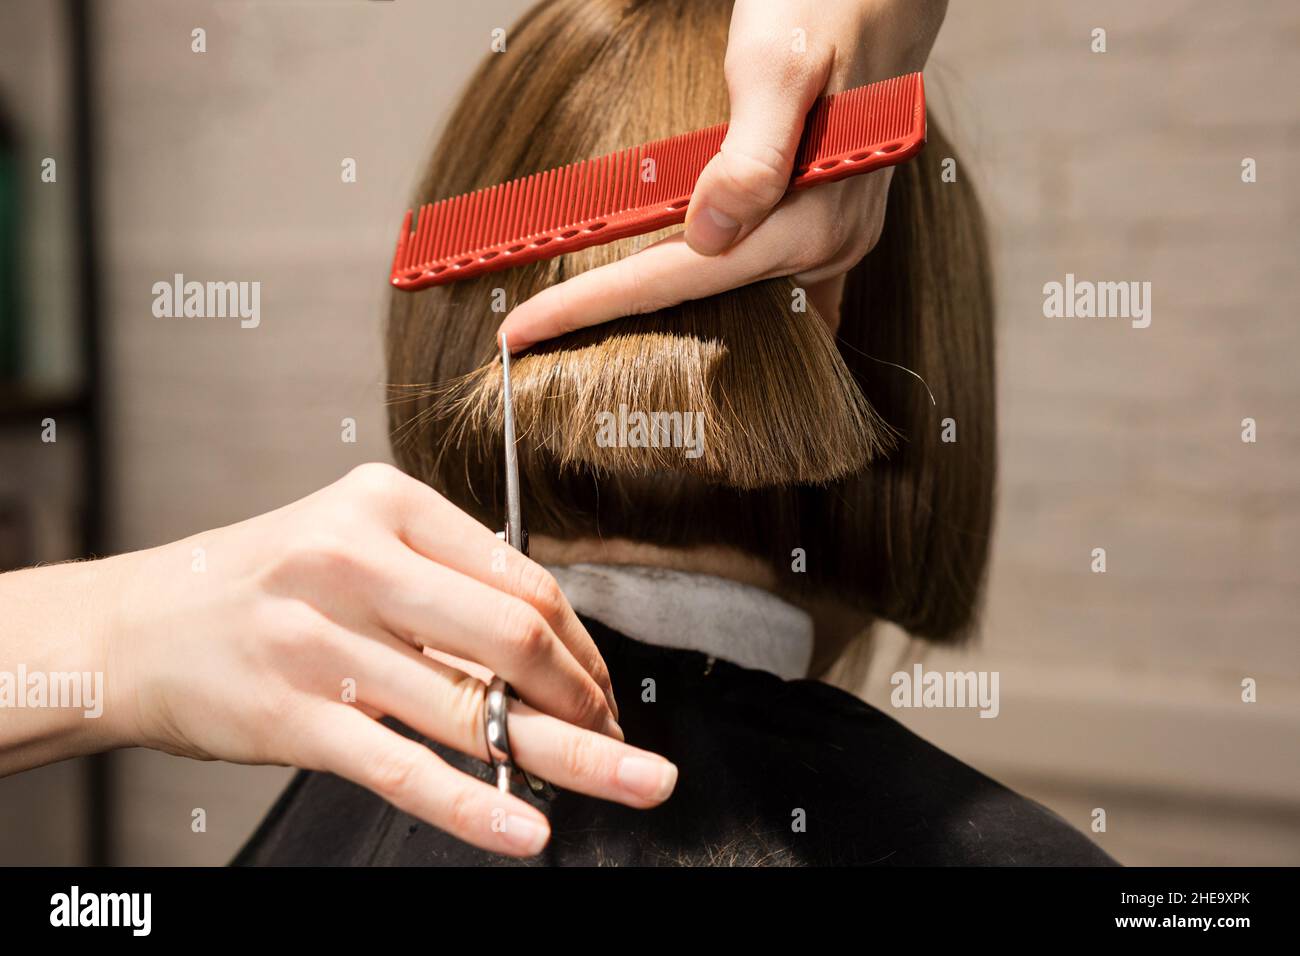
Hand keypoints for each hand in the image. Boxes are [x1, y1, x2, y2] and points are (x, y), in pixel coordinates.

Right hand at [25, 463, 675, 856]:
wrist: (133, 628)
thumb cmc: (261, 583)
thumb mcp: (350, 539)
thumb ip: (443, 574)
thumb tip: (549, 643)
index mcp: (385, 504)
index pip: (521, 578)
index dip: (581, 643)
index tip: (602, 687)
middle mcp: (356, 562)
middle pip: (514, 638)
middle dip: (586, 698)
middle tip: (620, 738)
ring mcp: (322, 641)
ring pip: (473, 711)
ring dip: (567, 756)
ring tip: (627, 781)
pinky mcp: (294, 716)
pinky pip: (404, 770)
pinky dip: (477, 807)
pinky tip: (527, 831)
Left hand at [498, 0, 947, 349]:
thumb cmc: (827, 7)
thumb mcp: (778, 65)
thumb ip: (749, 156)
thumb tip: (707, 236)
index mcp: (809, 221)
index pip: (676, 280)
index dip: (589, 306)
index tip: (520, 332)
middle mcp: (827, 246)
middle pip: (703, 303)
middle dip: (621, 319)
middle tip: (539, 326)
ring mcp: (833, 243)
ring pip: (731, 297)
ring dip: (665, 307)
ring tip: (586, 311)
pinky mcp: (831, 229)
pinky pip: (768, 286)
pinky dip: (718, 297)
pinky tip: (680, 310)